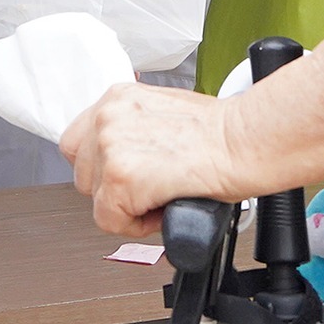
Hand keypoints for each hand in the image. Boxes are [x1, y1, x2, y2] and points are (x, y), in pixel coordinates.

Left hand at [60, 83, 246, 238]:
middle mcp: (107, 117)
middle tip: (148, 188)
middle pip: (83, 172)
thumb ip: (135, 129)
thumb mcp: (164, 112)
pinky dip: (137, 225)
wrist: (243, 141)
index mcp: (117, 98)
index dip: (101, 165)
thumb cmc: (221, 132)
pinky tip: (164, 207)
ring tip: (160, 196)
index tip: (124, 173)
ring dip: (126, 206)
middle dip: (112, 188)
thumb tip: (130, 155)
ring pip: (95, 198)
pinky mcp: (120, 178)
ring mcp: (110, 146)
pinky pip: (109, 220)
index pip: (80, 141)